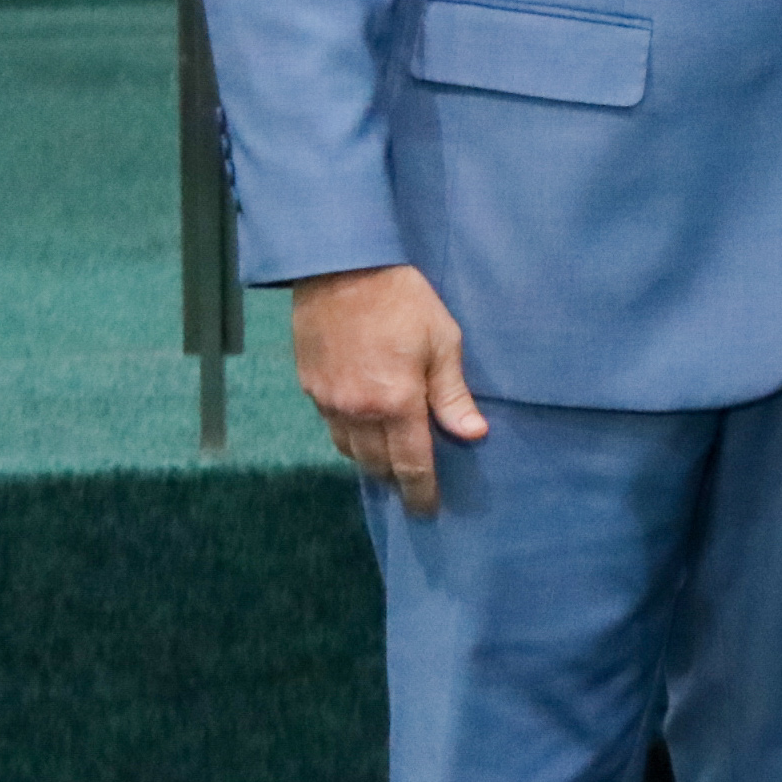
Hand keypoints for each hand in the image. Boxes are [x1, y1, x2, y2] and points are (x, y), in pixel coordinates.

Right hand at [291, 263, 487, 514]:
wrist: (342, 271)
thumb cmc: (404, 302)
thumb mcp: (443, 342)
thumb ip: (453, 394)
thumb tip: (472, 434)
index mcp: (396, 403)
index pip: (410, 464)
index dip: (420, 491)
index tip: (428, 510)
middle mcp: (357, 411)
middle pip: (375, 464)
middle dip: (395, 480)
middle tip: (412, 487)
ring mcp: (327, 400)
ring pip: (348, 450)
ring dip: (370, 461)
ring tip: (389, 463)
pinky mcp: (309, 386)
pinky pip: (330, 427)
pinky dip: (348, 437)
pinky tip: (362, 430)